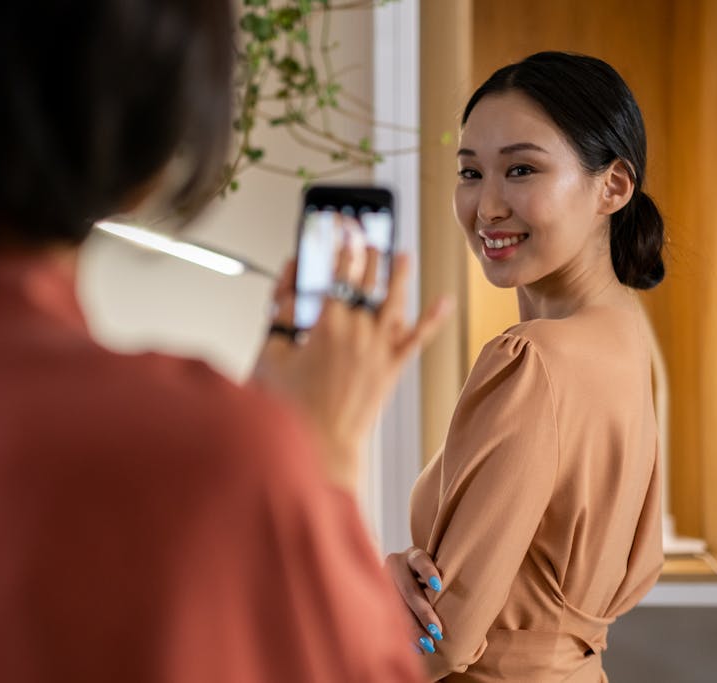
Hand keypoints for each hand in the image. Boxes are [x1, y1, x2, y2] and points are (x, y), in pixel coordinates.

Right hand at [250, 246, 451, 492]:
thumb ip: (281, 313)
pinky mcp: (392, 368)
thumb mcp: (272, 352)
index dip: (340, 246)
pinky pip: (417, 338)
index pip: (337, 270)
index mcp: (327, 323)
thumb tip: (290, 283)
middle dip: (368, 254)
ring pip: (395, 301)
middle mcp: (359, 330)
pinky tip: (444, 301)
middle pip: (368, 280)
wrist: (320, 445)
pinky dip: (433, 318)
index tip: (340, 229)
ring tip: (402, 255)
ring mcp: (379, 349)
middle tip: (367, 237)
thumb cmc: (290, 407)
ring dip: (399, 274)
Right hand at [385, 547, 444, 654]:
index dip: (428, 572)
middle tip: (439, 632)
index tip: (438, 586)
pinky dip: (404, 635)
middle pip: (409, 589)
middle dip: (423, 612)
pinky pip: (390, 619)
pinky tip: (416, 647)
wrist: (403, 577)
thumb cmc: (431, 578)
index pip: (420, 560)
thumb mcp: (436, 571)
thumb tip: (477, 600)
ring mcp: (384, 582)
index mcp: (413, 555)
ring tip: (429, 645)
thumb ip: (446, 580)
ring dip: (414, 628)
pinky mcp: (379, 598)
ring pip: (398, 607)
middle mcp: (395, 565)